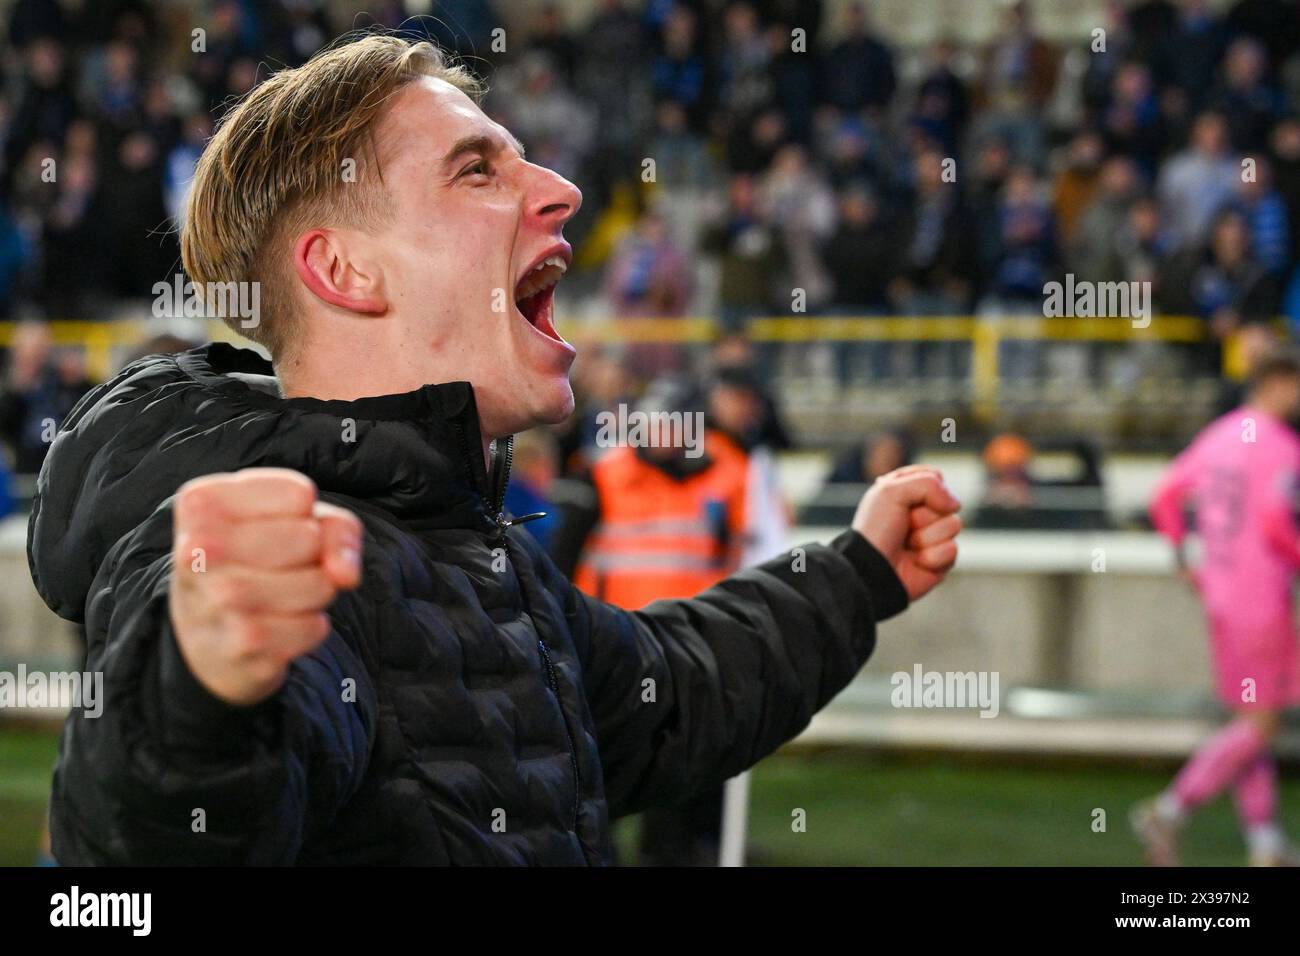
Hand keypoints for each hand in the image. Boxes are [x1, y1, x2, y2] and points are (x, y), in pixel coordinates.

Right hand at [169, 468, 362, 705]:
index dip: (304, 515)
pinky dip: (311, 626)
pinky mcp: (242, 645)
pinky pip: (314, 627)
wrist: (204, 635)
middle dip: (314, 554)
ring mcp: (218, 601)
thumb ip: (336, 527)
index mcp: (202, 503)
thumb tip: (346, 574)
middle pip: (310, 538)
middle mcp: (199, 550)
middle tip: (282, 565)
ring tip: (282, 594)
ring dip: (317, 591)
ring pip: (319, 584)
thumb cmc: (254, 559)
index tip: (273, 527)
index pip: (300, 495)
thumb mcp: (291, 521)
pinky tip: (278, 625)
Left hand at [852, 465, 961, 601]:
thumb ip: (928, 484)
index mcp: (906, 492)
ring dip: (926, 537)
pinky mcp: (941, 559)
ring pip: (954, 525)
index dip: (926, 487)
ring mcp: (933, 536)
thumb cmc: (875, 530)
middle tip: (903, 526)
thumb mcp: (891, 491)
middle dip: (924, 516)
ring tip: (907, 545)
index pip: (935, 477)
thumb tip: (955, 504)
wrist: (871, 571)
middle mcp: (921, 512)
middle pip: (948, 502)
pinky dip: (932, 557)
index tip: (902, 498)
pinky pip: (953, 550)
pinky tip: (916, 561)